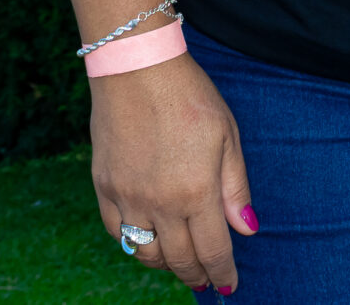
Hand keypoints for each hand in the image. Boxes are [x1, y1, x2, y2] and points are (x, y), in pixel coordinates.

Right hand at [88, 53, 254, 293]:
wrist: (136, 66)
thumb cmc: (189, 96)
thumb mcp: (227, 136)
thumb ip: (235, 188)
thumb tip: (246, 230)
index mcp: (196, 192)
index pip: (212, 250)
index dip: (222, 272)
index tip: (229, 284)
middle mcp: (160, 203)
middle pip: (179, 259)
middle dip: (196, 275)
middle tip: (207, 280)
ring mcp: (127, 197)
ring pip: (144, 253)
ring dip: (165, 264)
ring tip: (180, 262)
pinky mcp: (103, 186)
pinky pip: (116, 231)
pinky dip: (132, 243)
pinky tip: (146, 239)